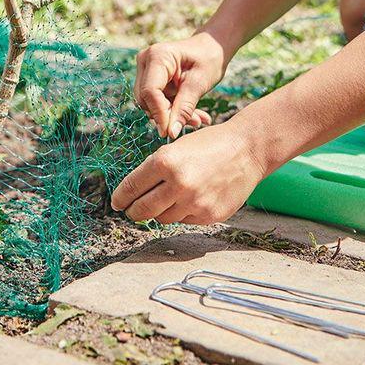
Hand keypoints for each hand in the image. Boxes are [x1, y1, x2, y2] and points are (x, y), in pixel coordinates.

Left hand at [110, 120, 266, 224]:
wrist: (247, 150)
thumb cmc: (209, 144)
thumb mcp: (175, 148)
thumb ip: (155, 170)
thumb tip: (134, 193)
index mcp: (165, 162)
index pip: (131, 188)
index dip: (120, 198)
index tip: (116, 202)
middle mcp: (178, 184)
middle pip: (142, 210)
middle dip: (133, 211)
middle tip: (131, 210)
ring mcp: (194, 203)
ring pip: (162, 218)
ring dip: (159, 211)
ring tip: (166, 199)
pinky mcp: (208, 216)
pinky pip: (184, 220)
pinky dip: (181, 212)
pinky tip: (190, 198)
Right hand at [135, 32, 228, 139]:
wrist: (211, 48)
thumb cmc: (208, 59)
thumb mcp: (200, 83)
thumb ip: (184, 107)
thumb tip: (171, 133)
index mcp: (158, 56)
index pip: (150, 91)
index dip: (159, 114)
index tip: (171, 133)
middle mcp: (146, 61)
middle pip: (146, 98)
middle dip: (166, 116)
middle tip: (193, 123)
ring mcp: (146, 69)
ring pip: (150, 103)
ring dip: (172, 115)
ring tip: (198, 119)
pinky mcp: (150, 78)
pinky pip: (156, 101)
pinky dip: (173, 110)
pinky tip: (193, 115)